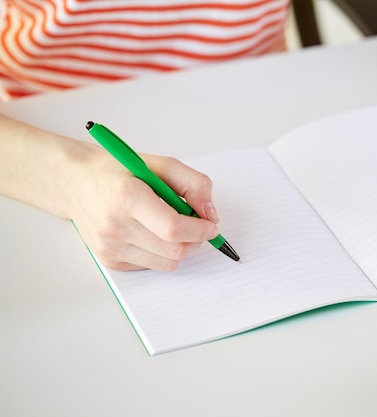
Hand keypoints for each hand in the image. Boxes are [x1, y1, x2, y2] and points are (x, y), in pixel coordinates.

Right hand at [70, 145, 219, 270]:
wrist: (76, 183)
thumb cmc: (119, 172)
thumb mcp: (161, 164)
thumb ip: (194, 184)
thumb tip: (210, 214)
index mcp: (127, 197)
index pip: (174, 229)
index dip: (201, 230)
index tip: (211, 224)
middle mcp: (115, 225)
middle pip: (175, 250)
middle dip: (196, 240)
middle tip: (198, 225)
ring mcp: (109, 247)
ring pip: (167, 263)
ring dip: (181, 248)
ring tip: (172, 226)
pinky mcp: (109, 261)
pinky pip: (152, 266)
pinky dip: (161, 252)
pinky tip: (150, 233)